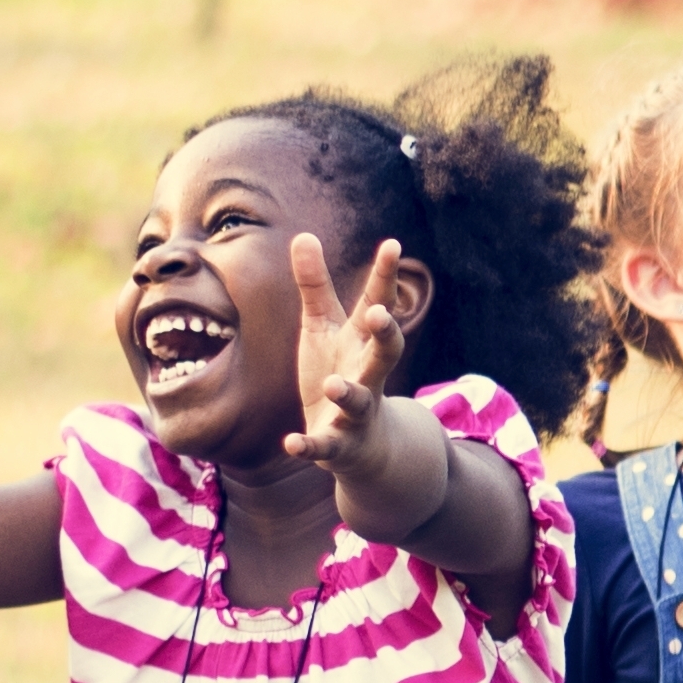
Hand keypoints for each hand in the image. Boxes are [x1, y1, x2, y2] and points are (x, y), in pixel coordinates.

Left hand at [283, 233, 414, 476]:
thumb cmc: (340, 373)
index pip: (378, 305)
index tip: (392, 245)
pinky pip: (325, 447)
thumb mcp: (324, 329)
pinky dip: (310, 447)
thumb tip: (304, 234)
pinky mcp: (337, 445)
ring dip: (348, 394)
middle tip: (379, 315)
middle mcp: (367, 376)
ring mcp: (355, 413)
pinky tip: (290, 443)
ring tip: (334, 384)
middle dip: (385, 336)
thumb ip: (315, 286)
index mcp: (363, 344)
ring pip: (358, 402)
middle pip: (384, 354)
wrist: (363, 448)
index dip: (384, 276)